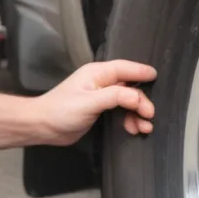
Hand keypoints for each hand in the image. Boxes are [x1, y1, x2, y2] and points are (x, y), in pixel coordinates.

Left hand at [34, 60, 156, 146]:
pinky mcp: (100, 111)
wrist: (42, 127)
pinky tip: (133, 129)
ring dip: (138, 114)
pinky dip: (130, 120)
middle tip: (149, 116)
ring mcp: (101, 97)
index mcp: (98, 74)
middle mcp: (102, 83)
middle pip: (130, 88)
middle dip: (142, 102)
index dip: (142, 72)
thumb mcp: (90, 101)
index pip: (125, 68)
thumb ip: (116, 96)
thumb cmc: (62, 110)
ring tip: (144, 128)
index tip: (156, 76)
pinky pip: (121, 112)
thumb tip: (138, 97)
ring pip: (128, 102)